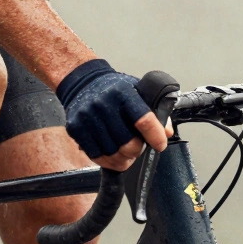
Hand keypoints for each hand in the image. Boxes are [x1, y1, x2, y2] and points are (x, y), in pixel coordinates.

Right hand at [56, 59, 172, 171]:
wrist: (82, 81)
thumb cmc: (113, 88)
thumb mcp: (137, 90)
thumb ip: (155, 111)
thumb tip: (167, 132)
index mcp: (123, 92)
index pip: (144, 120)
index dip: (155, 137)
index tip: (160, 145)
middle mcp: (104, 104)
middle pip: (128, 144)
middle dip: (138, 151)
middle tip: (138, 148)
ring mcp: (88, 117)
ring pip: (113, 154)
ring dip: (123, 159)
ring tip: (125, 154)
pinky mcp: (76, 128)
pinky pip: (96, 156)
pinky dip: (107, 161)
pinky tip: (112, 155)